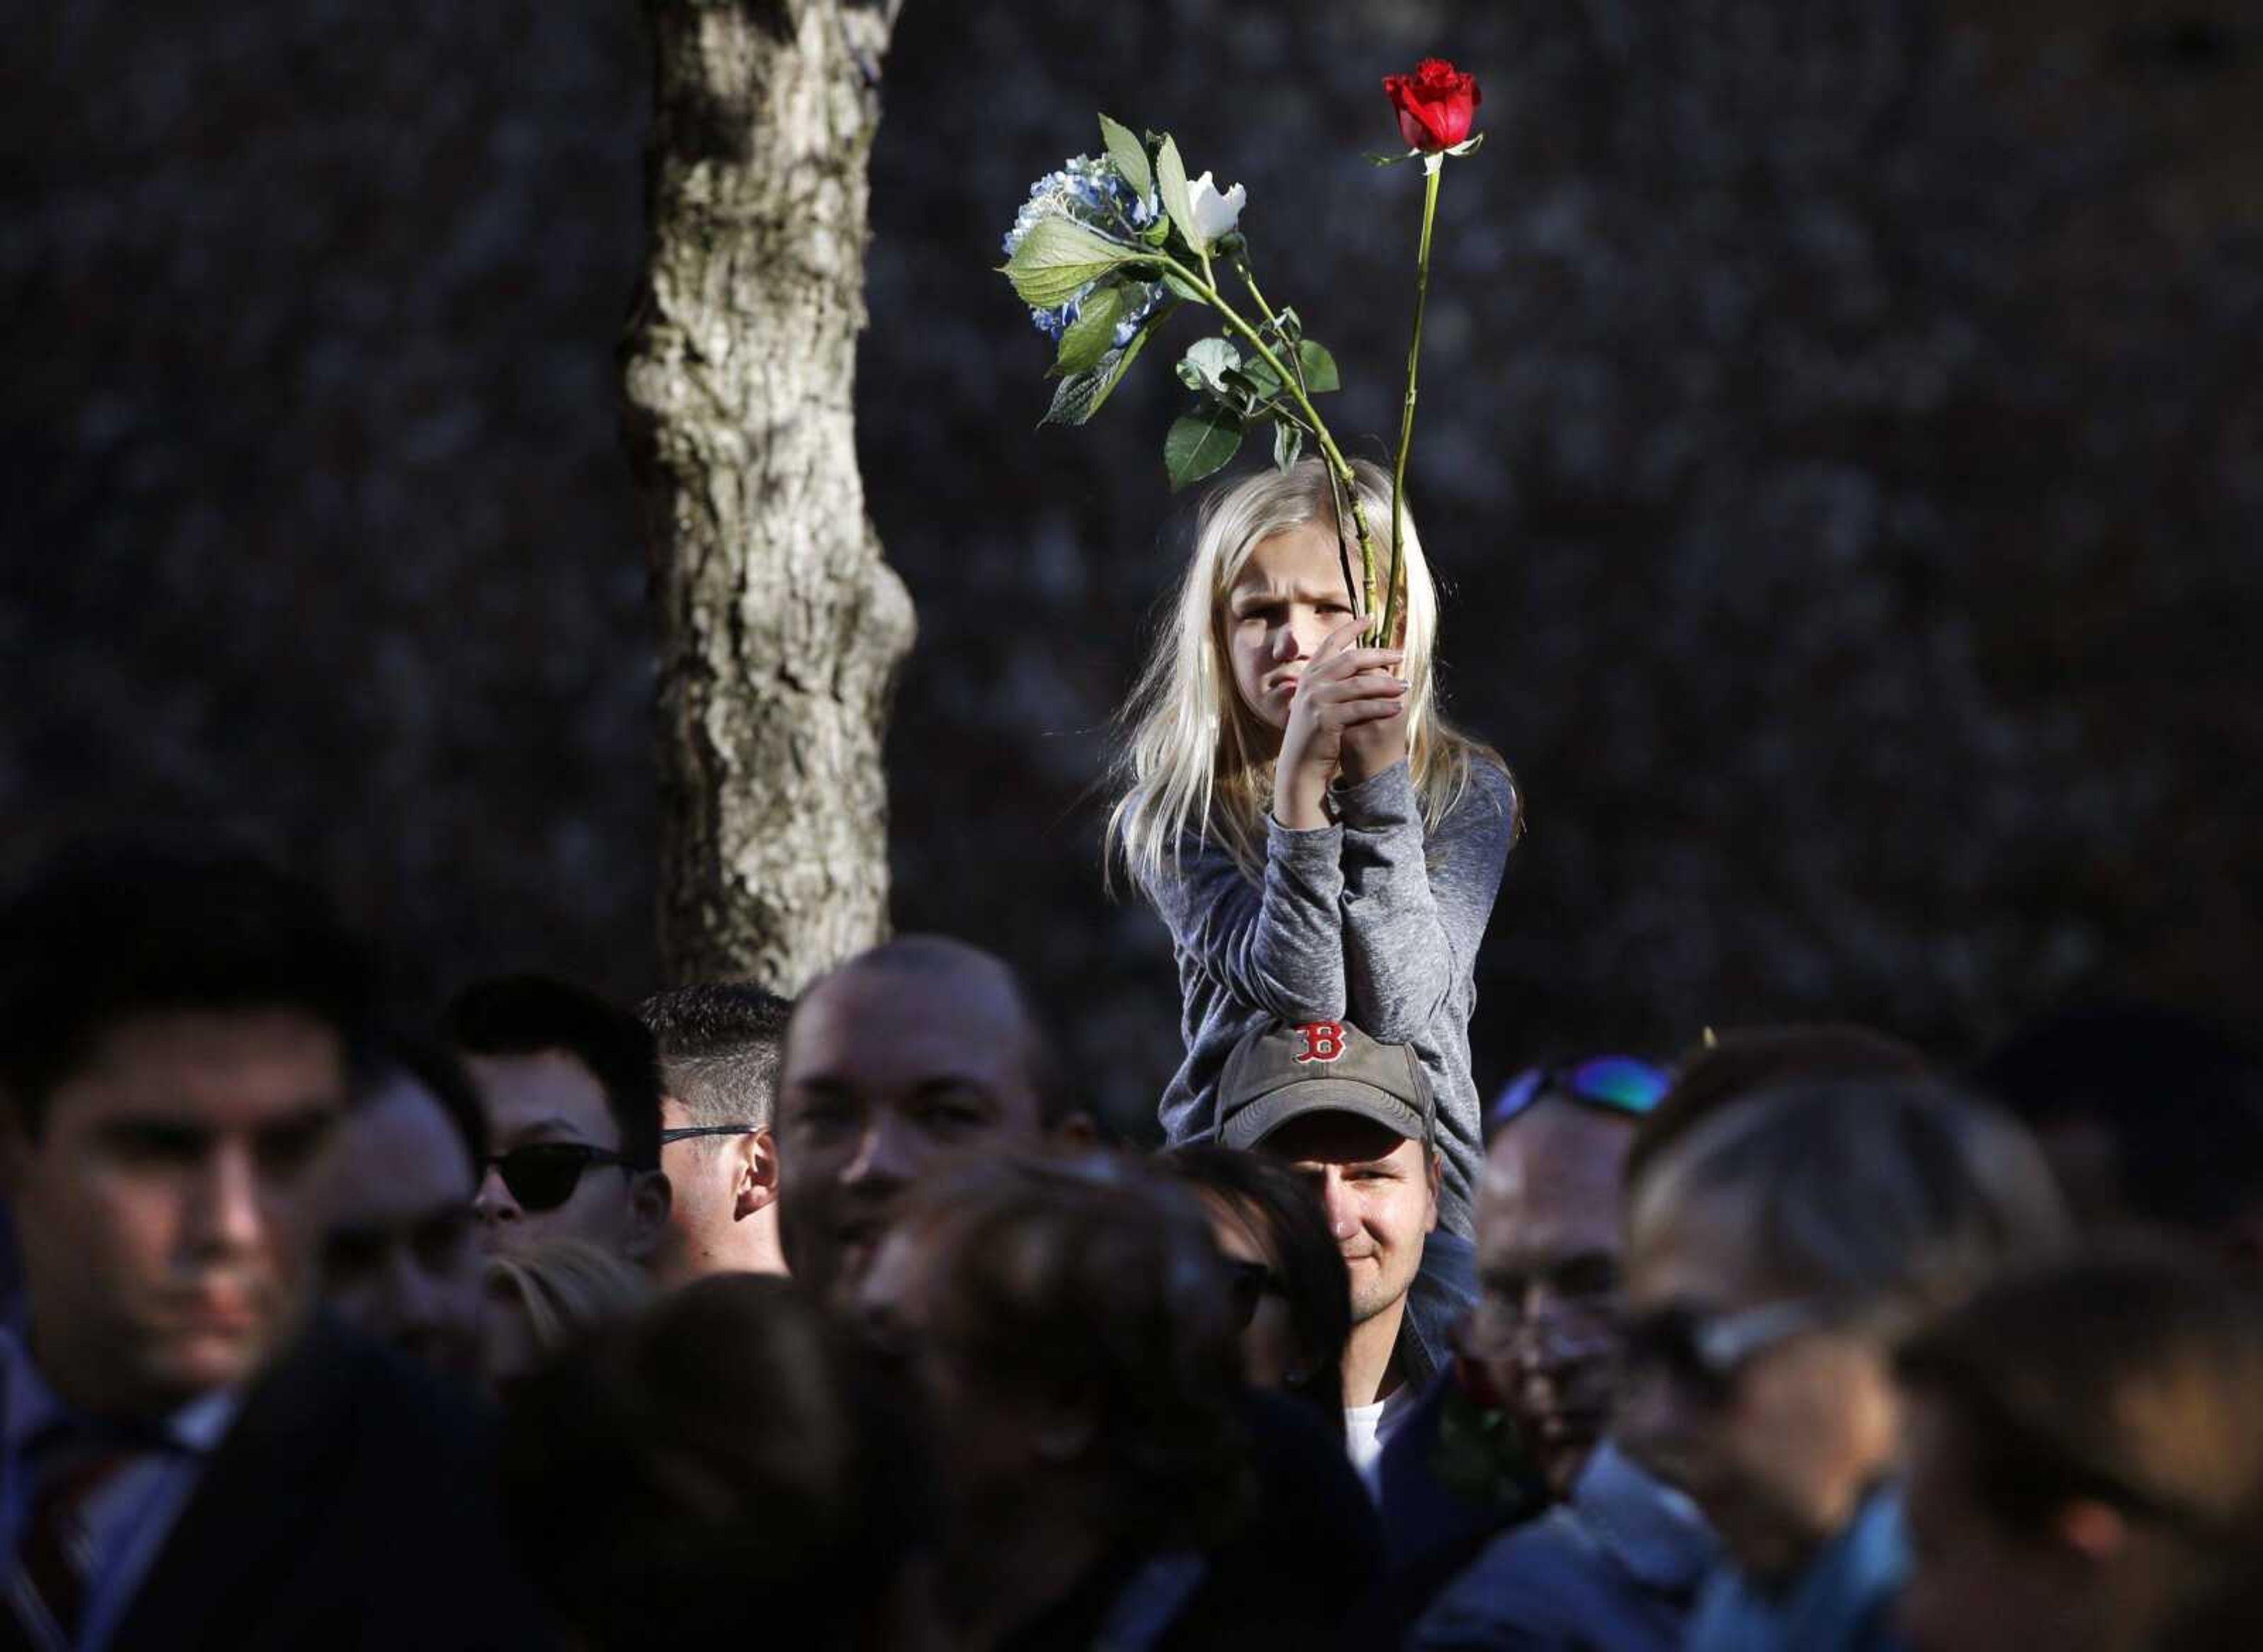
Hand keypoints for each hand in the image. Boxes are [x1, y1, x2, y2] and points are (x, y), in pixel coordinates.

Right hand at [1273, 619, 1406, 829]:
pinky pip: (1361, 708)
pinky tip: (1397, 708)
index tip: (1371, 618)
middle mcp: (1311, 683)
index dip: (1351, 628)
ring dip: (1386, 684)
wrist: (1299, 765)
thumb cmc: (1315, 734)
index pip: (1332, 643)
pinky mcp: (1325, 719)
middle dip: (1379, 655)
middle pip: (1351, 659)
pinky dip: (1381, 707)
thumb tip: (1365, 666)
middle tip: (1400, 655)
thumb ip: (1334, 683)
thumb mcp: (1319, 703)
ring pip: (1359, 684)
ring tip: (1405, 686)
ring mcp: (1316, 700)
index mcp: (1310, 675)